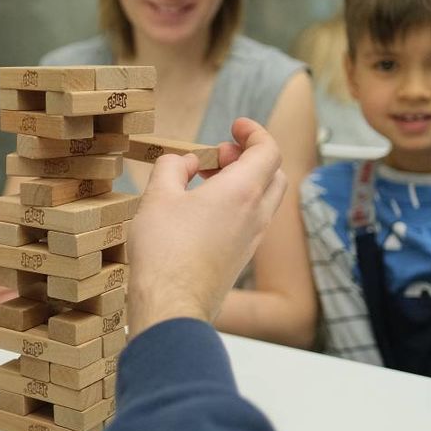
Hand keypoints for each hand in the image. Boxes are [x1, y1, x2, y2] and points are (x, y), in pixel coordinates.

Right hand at [126, 118, 286, 336]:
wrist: (172, 305)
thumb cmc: (165, 251)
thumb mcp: (157, 196)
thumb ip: (172, 167)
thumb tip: (184, 162)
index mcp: (242, 192)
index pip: (268, 150)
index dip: (255, 132)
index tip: (236, 125)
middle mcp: (256, 215)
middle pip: (273, 174)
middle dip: (250, 156)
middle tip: (220, 154)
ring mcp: (252, 239)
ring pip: (264, 199)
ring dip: (243, 181)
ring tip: (206, 180)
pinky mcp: (242, 258)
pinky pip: (252, 221)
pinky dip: (238, 205)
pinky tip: (203, 211)